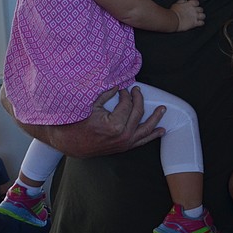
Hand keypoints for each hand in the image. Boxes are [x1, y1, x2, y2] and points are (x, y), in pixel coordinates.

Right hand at [11, 85, 164, 157]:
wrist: (69, 142)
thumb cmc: (78, 122)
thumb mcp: (90, 104)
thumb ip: (106, 93)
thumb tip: (119, 85)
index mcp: (114, 125)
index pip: (127, 105)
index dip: (126, 94)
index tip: (123, 89)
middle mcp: (122, 136)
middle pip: (137, 114)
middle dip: (139, 100)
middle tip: (138, 90)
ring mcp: (124, 144)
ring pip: (145, 130)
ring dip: (155, 119)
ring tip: (163, 110)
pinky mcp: (123, 148)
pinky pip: (141, 141)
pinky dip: (152, 135)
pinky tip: (161, 130)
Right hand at [171, 0, 204, 31]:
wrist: (172, 20)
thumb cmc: (173, 12)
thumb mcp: (177, 3)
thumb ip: (182, 0)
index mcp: (190, 4)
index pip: (197, 2)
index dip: (196, 5)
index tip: (193, 7)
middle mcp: (194, 10)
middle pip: (201, 9)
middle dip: (199, 11)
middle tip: (195, 13)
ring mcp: (195, 16)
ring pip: (203, 16)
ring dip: (201, 17)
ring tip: (198, 18)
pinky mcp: (195, 23)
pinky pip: (202, 23)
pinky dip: (201, 23)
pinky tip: (198, 23)